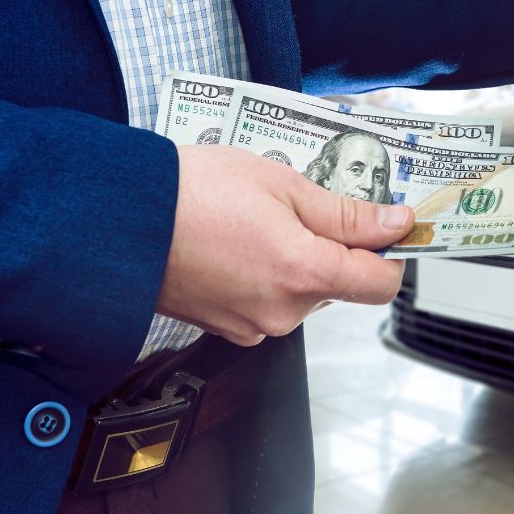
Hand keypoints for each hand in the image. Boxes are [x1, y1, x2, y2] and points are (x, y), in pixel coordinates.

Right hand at [157, 145, 413, 345]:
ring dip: (297, 259)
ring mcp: (253, 326)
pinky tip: (237, 244)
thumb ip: (347, 212)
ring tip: (257, 221)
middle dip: (332, 247)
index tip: (387, 226)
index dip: (390, 252)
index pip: (379, 283)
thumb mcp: (283, 184)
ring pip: (303, 293)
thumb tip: (394, 224)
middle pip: (339, 285)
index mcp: (304, 273)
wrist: (118, 222)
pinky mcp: (228, 329)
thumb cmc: (193, 192)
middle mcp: (283, 311)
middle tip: (299, 206)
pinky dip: (266, 275)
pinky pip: (269, 303)